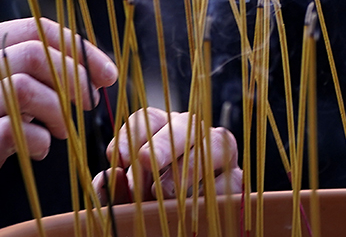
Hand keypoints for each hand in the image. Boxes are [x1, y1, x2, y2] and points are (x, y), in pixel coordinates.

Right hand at [0, 18, 117, 236]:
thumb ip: (19, 68)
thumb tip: (85, 63)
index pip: (35, 29)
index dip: (78, 47)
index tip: (105, 72)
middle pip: (36, 55)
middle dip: (76, 77)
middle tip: (90, 102)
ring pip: (29, 90)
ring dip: (60, 111)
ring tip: (63, 130)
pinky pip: (18, 131)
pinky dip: (41, 140)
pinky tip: (40, 150)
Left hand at [95, 108, 242, 201]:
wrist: (182, 227)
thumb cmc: (151, 204)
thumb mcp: (130, 198)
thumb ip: (116, 189)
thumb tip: (108, 177)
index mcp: (161, 132)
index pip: (148, 120)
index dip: (133, 134)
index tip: (117, 157)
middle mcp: (193, 134)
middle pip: (185, 123)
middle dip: (164, 141)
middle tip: (145, 161)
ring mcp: (219, 153)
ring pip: (215, 142)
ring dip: (189, 165)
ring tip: (165, 192)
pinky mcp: (237, 179)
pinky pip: (231, 177)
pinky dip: (212, 190)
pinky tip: (193, 204)